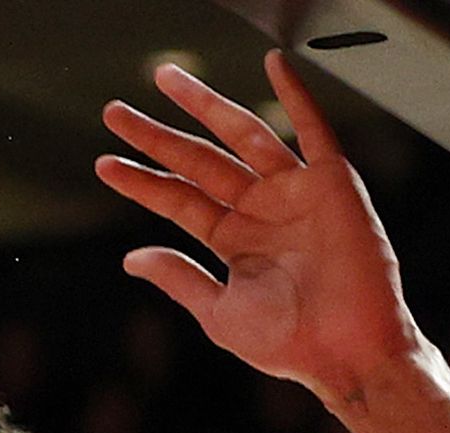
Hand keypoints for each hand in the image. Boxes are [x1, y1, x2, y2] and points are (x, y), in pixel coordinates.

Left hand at [97, 52, 420, 406]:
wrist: (346, 353)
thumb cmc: (288, 344)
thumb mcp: (219, 313)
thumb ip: (179, 279)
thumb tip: (130, 258)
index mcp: (232, 239)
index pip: (177, 199)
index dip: (141, 181)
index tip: (103, 163)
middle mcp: (260, 208)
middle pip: (199, 160)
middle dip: (157, 135)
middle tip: (114, 112)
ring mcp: (294, 192)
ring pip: (242, 135)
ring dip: (205, 105)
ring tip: (165, 79)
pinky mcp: (333, 184)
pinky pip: (315, 129)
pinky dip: (298, 94)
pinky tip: (274, 62)